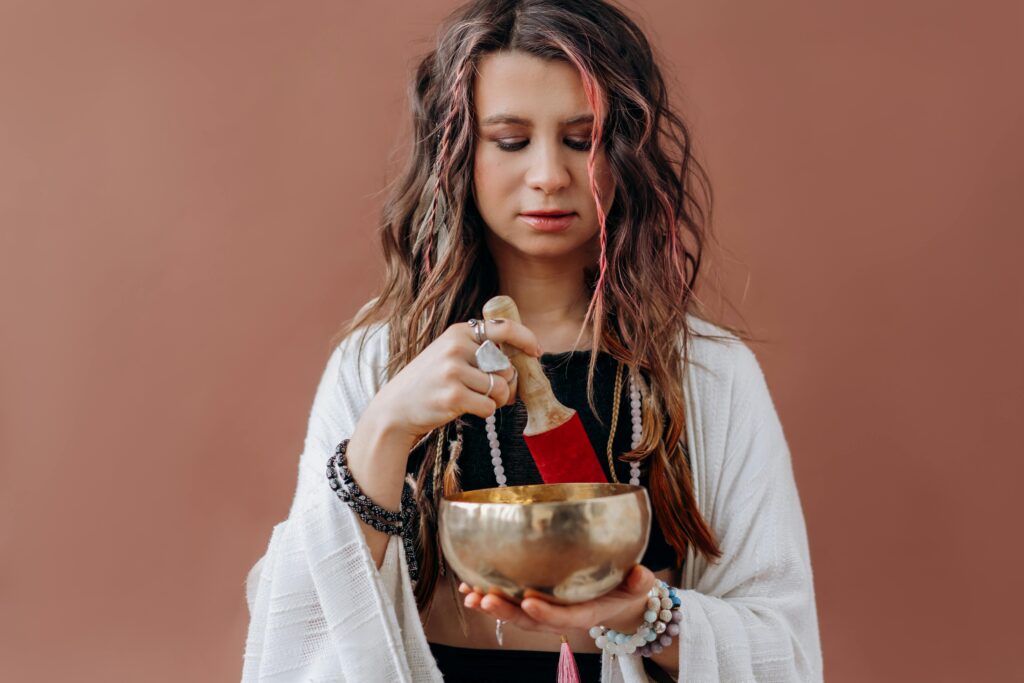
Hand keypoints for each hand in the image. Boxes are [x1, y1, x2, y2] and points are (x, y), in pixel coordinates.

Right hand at [368, 318, 541, 443]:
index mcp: (459, 331)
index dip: (526, 338)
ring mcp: (453, 371)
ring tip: (477, 400)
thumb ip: (480, 351)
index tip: (536, 351)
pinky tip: (466, 409)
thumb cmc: (430, 383)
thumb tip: (520, 364)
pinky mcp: (453, 396)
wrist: (395, 408)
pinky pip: (489, 406)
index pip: (504, 327)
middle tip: (491, 392)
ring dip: (496, 400)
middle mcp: (456, 346)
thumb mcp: (450, 354)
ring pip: (500, 388)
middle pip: (506, 367)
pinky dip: (484, 412)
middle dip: (506, 384)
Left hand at [458, 565, 655, 636]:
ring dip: (491, 605)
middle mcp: (561, 615)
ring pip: (515, 614)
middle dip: (506, 611)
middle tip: (484, 599)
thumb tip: (642, 574)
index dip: (546, 613)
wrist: (617, 600)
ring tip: (470, 596)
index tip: (528, 602)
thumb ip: (639, 582)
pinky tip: (468, 587)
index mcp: (585, 613)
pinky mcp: (534, 601)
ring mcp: (545, 611)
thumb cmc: (627, 589)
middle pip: (531, 620)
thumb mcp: (638, 586)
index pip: (564, 618)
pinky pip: (510, 602)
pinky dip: (488, 596)